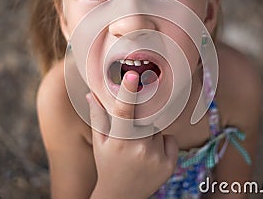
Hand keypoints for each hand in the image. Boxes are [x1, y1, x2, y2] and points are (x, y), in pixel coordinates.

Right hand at [87, 71, 178, 197]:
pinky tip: (150, 156)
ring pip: (158, 128)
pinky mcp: (170, 164)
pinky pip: (170, 139)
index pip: (124, 112)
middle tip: (131, 135)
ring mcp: (157, 157)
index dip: (128, 92)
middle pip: (147, 117)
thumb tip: (92, 93)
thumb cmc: (107, 165)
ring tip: (138, 149)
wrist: (121, 196)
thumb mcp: (99, 142)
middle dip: (141, 120)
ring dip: (151, 133)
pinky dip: (163, 143)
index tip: (132, 75)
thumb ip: (98, 116)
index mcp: (119, 141)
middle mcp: (140, 148)